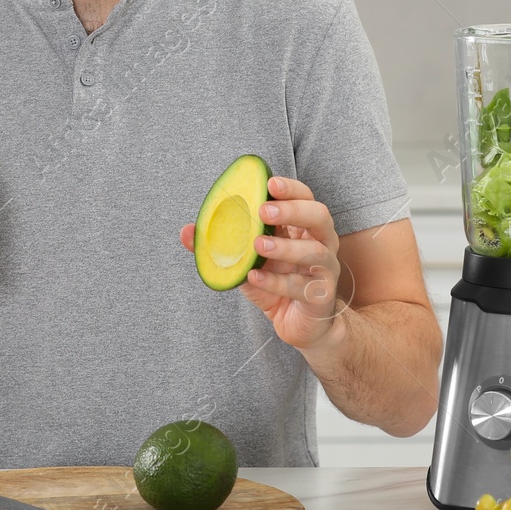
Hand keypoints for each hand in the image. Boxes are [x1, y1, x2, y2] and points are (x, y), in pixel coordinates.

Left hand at [180, 174, 344, 352]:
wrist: (301, 326)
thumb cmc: (277, 284)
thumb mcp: (246, 262)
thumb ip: (221, 245)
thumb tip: (186, 232)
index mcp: (304, 228)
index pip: (306, 198)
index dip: (291, 188)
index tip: (270, 183)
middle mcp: (321, 244)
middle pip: (319, 217)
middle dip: (293, 210)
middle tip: (264, 211)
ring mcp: (324, 270)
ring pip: (314, 252)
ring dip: (285, 247)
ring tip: (258, 246)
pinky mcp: (320, 297)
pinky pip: (301, 286)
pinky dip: (276, 282)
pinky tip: (254, 277)